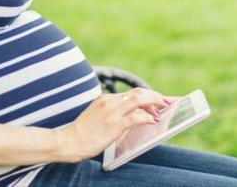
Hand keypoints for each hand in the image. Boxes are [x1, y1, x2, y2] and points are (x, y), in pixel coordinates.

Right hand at [57, 87, 178, 161]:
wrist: (68, 141)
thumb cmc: (83, 134)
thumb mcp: (98, 117)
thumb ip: (114, 114)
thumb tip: (134, 117)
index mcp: (106, 99)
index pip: (132, 93)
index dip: (149, 95)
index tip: (160, 98)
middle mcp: (110, 101)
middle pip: (138, 93)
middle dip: (156, 96)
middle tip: (168, 102)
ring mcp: (111, 112)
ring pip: (139, 100)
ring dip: (154, 103)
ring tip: (164, 108)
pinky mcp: (113, 124)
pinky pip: (135, 117)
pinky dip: (146, 117)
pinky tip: (152, 121)